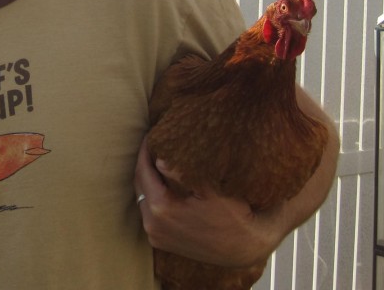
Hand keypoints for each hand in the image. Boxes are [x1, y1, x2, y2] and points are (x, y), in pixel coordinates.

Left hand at [133, 137, 282, 267]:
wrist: (244, 247)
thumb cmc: (231, 216)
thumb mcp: (209, 190)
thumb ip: (181, 174)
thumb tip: (159, 161)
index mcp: (161, 209)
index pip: (144, 172)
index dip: (145, 152)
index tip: (149, 137)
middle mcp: (153, 225)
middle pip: (139, 186)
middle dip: (144, 165)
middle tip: (151, 147)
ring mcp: (156, 236)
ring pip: (143, 200)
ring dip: (147, 181)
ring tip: (155, 163)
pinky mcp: (161, 242)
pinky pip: (149, 215)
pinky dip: (152, 198)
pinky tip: (161, 186)